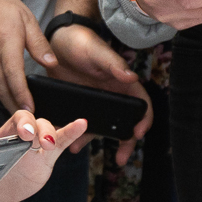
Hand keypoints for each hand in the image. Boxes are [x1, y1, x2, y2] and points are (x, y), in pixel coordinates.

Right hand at [0, 0, 51, 112]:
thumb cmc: (0, 8)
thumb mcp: (26, 18)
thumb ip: (39, 43)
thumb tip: (51, 63)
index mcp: (7, 45)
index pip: (14, 75)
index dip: (21, 94)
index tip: (30, 109)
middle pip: (2, 88)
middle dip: (14, 107)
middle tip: (28, 123)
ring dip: (7, 102)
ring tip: (21, 117)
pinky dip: (0, 92)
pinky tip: (10, 99)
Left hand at [0, 97, 88, 201]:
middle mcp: (9, 134)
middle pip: (21, 119)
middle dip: (25, 124)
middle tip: (26, 136)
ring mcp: (30, 144)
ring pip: (42, 127)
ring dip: (46, 131)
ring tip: (46, 145)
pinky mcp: (46, 156)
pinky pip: (61, 140)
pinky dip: (71, 130)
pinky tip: (81, 123)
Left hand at [48, 24, 154, 164]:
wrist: (56, 41)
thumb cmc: (82, 42)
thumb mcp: (97, 52)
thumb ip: (113, 64)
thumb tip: (132, 77)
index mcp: (123, 83)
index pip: (141, 104)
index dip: (144, 120)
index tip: (138, 133)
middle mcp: (112, 95)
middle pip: (124, 123)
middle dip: (125, 142)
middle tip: (120, 160)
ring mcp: (95, 102)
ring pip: (101, 126)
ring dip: (93, 139)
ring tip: (79, 149)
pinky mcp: (78, 105)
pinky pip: (79, 123)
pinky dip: (73, 132)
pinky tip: (64, 139)